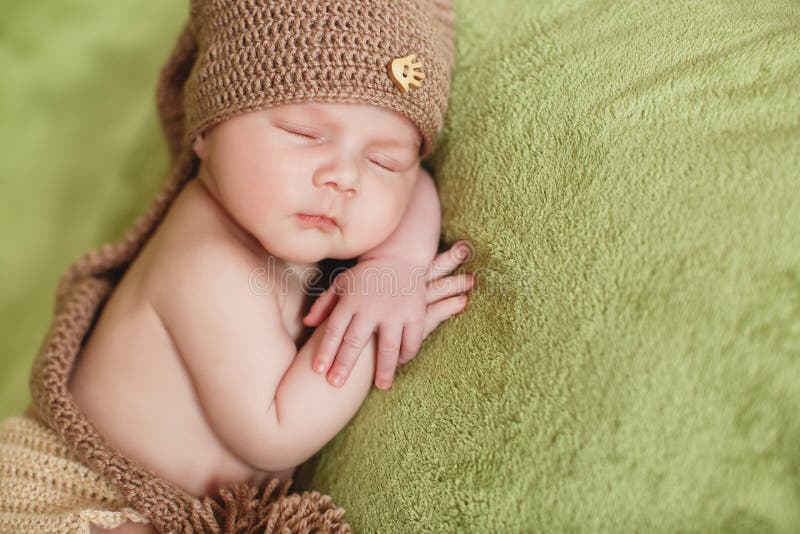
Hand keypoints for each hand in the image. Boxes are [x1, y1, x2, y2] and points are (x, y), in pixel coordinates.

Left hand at [304, 241, 473, 388]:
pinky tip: (400, 363)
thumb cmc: (366, 273)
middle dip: (345, 364)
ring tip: (381, 386)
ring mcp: (395, 311)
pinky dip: (406, 354)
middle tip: (336, 384)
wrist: (399, 255)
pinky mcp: (415, 313)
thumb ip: (324, 304)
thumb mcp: (342, 283)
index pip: (334, 330)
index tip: (318, 370)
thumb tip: (306, 323)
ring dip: (384, 369)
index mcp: (350, 301)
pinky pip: (412, 340)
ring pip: (388, 346)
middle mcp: (371, 307)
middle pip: (355, 341)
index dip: (325, 351)